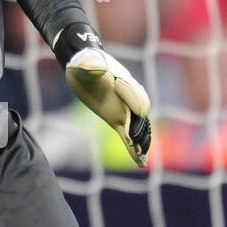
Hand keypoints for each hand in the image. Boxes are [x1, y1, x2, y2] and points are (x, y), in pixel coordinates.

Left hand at [55, 25, 150, 168]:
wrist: (85, 63)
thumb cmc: (84, 63)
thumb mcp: (84, 63)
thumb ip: (91, 65)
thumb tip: (98, 68)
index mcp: (123, 84)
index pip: (135, 96)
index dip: (136, 104)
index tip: (140, 113)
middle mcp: (128, 97)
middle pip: (140, 115)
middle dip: (141, 130)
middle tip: (140, 147)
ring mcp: (125, 108)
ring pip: (139, 126)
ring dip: (142, 141)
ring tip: (142, 158)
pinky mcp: (118, 117)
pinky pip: (130, 134)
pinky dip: (135, 147)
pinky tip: (140, 163)